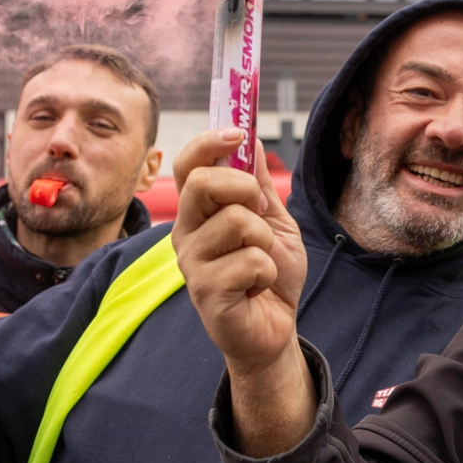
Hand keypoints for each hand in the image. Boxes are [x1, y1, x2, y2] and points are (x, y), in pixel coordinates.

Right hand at [174, 131, 315, 455]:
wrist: (276, 329)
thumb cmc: (269, 275)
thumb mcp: (273, 222)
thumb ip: (259, 185)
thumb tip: (250, 140)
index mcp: (198, 213)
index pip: (187, 165)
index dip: (209, 143)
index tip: (238, 133)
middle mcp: (186, 234)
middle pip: (201, 184)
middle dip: (243, 188)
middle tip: (261, 210)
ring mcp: (192, 264)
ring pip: (237, 222)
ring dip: (266, 240)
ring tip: (262, 263)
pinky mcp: (206, 293)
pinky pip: (251, 260)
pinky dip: (269, 271)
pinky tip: (258, 287)